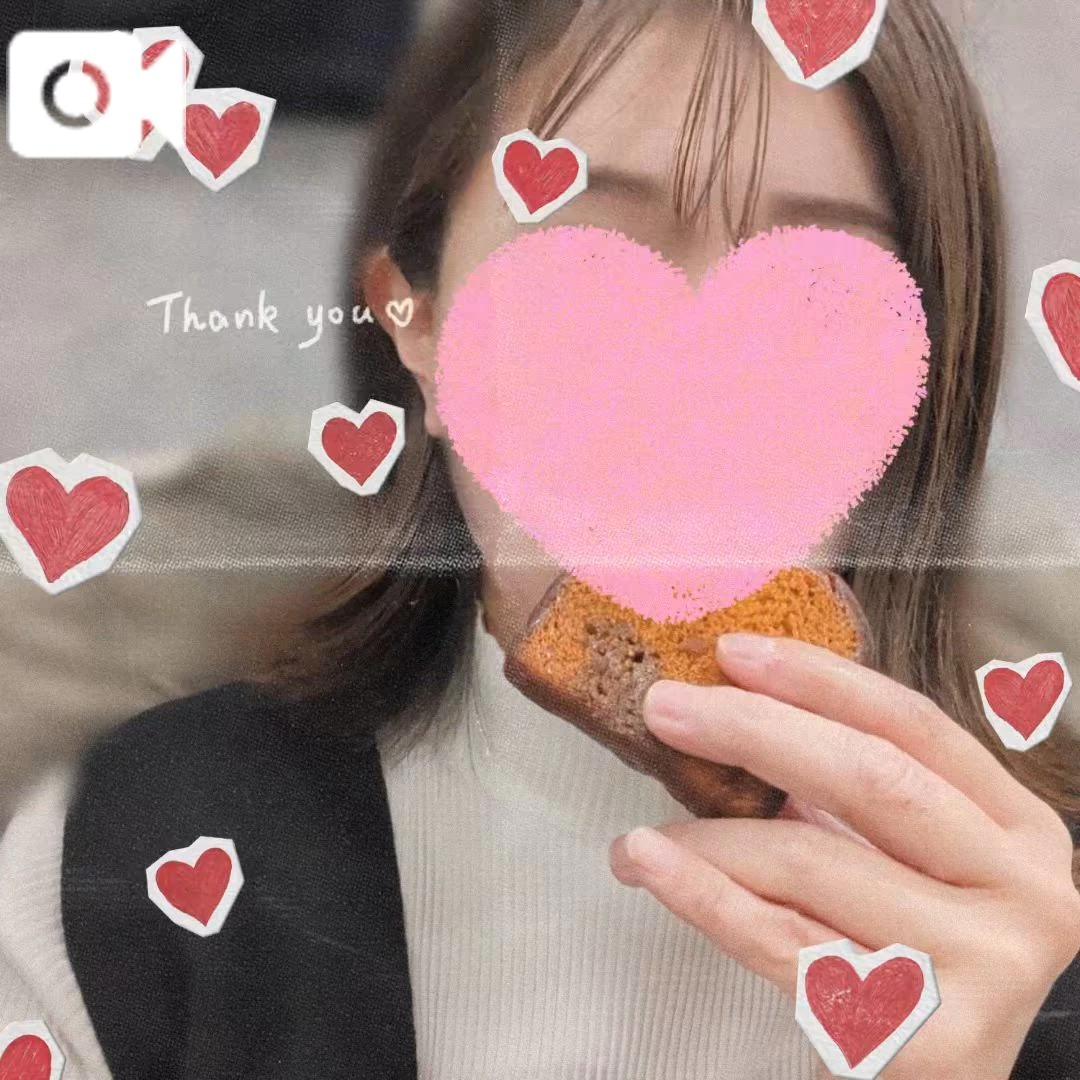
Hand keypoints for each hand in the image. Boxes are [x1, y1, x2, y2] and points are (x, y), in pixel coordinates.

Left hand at [608, 633, 1079, 1078]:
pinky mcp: (920, 1036)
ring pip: (810, 861)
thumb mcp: (919, 865)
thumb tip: (738, 716)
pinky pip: (781, 942)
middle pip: (870, 778)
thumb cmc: (922, 960)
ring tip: (642, 833)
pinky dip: (701, 895)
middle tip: (667, 708)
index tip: (735, 653)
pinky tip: (647, 862)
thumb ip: (860, 797)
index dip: (820, 680)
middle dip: (754, 731)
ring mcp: (983, 967)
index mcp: (1018, 829)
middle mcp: (1022, 891)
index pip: (913, 725)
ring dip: (707, 834)